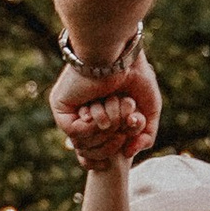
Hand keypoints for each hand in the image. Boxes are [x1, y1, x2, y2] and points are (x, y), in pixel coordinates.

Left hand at [51, 51, 160, 167]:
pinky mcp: (60, 106)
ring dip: (104, 130)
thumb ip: (145, 135)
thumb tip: (128, 154)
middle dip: (113, 140)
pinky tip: (96, 111)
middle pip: (92, 151)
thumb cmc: (136, 75)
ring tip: (111, 112)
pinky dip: (90, 126)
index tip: (125, 140)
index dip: (112, 152)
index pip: (99, 149)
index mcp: (102, 116)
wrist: (120, 56)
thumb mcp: (149, 110)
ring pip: (82, 143)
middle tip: (124, 121)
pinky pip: (74, 132)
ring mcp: (71, 110)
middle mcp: (84, 114)